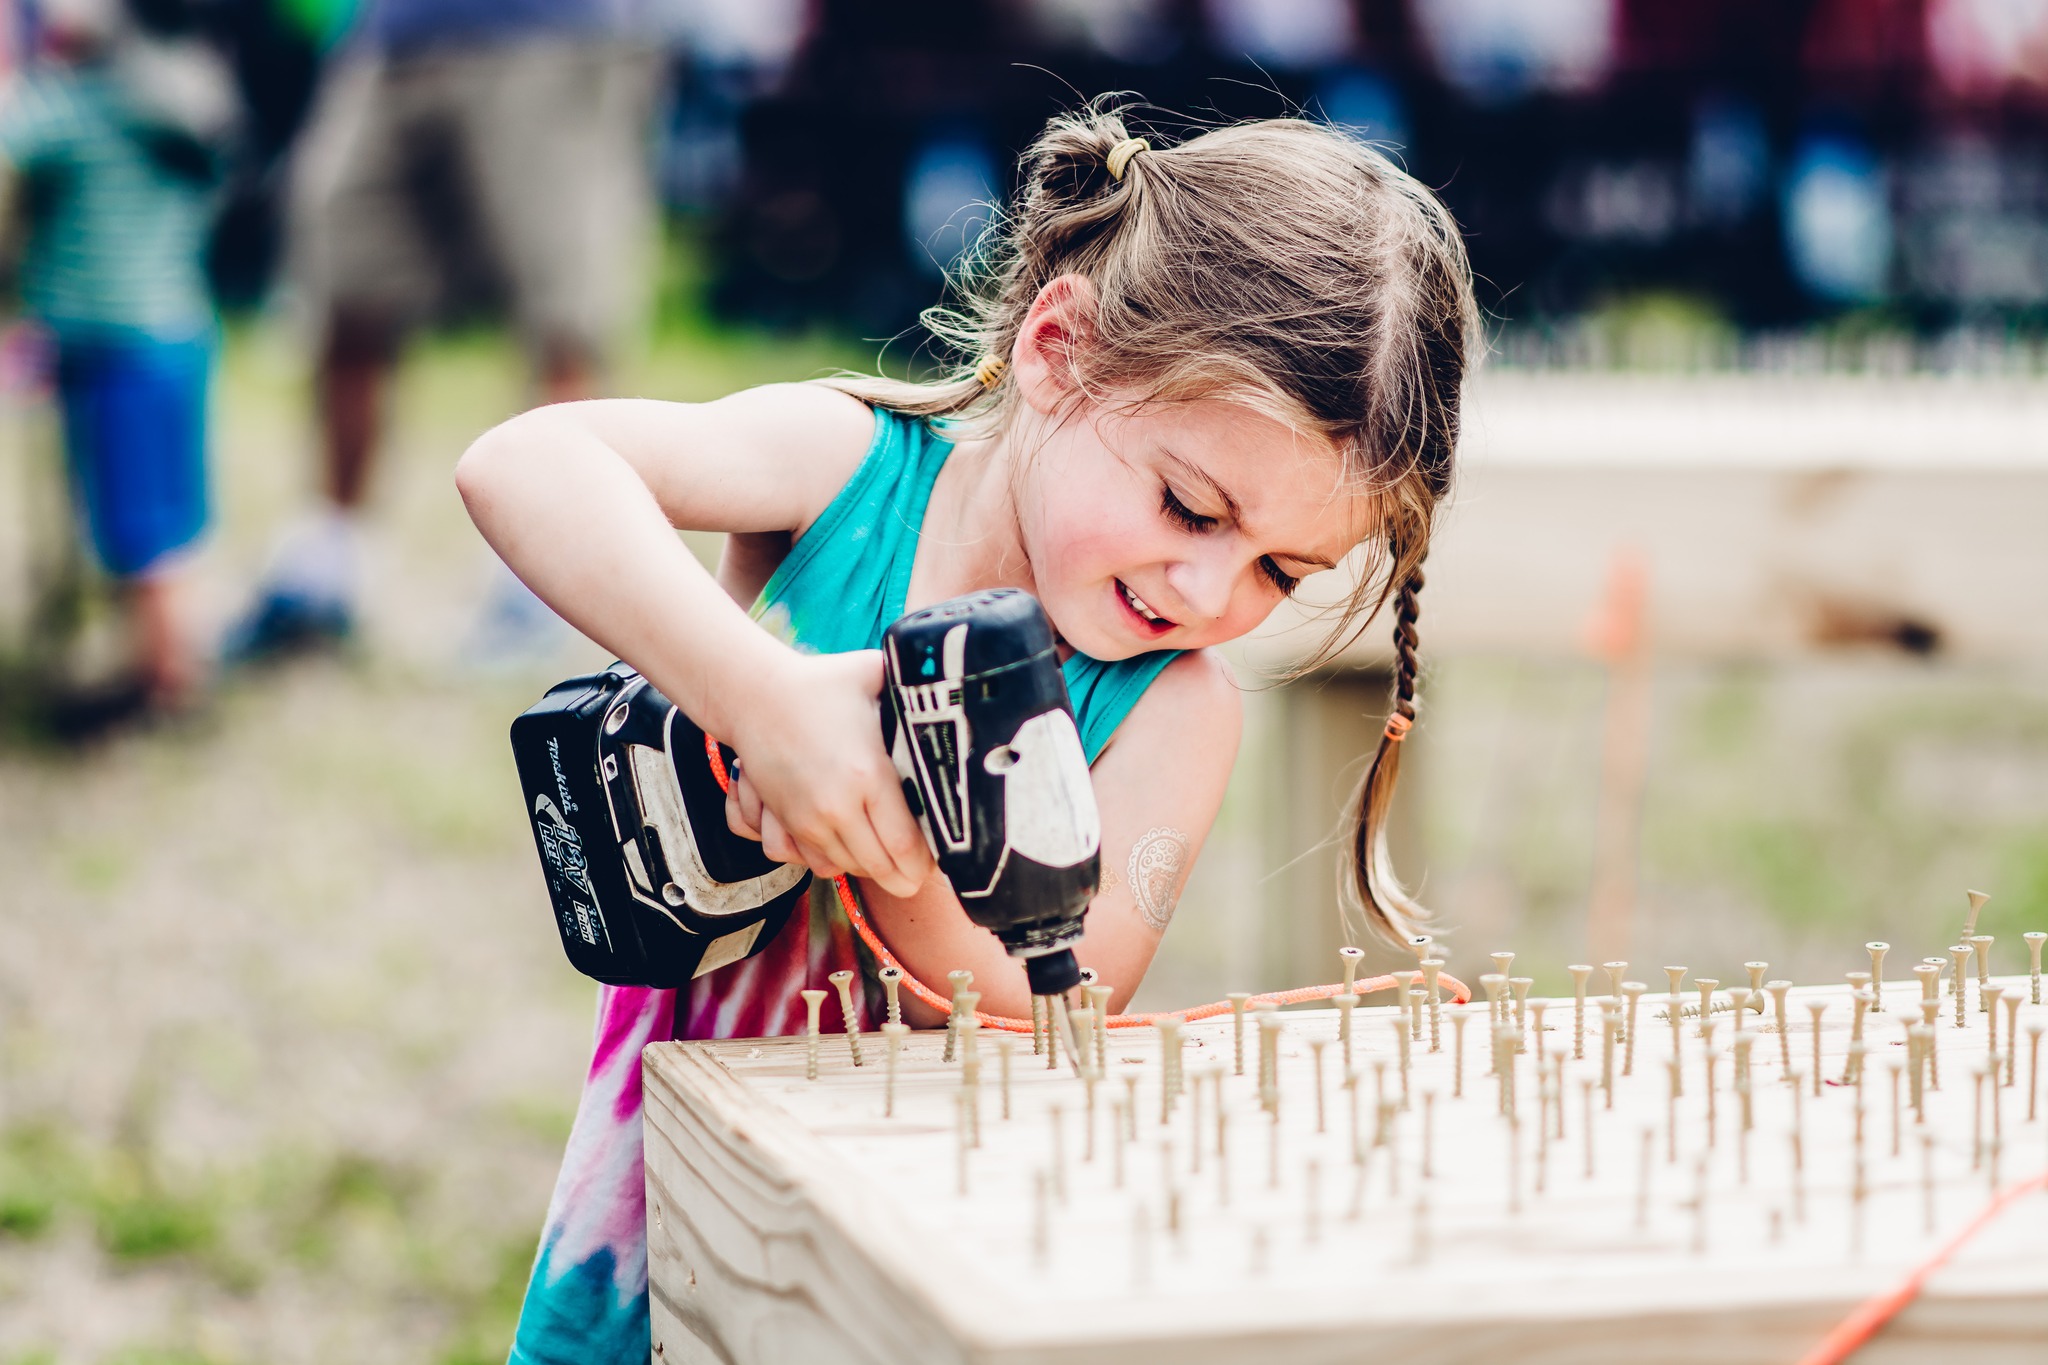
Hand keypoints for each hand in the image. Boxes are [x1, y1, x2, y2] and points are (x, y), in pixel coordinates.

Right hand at [723, 649, 933, 897]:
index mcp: (868, 775)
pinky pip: (815, 864)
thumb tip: (949, 691)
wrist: (754, 696)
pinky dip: (836, 863)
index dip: (926, 863)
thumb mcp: (873, 675)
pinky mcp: (787, 823)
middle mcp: (837, 806)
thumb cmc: (820, 684)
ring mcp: (808, 820)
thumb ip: (912, 688)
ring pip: (847, 869)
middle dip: (905, 877)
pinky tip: (852, 849)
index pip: (905, 845)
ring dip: (871, 869)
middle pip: (881, 868)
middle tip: (922, 871)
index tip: (939, 860)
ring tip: (890, 858)